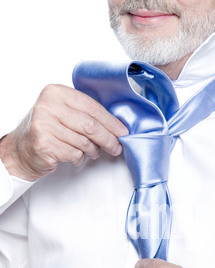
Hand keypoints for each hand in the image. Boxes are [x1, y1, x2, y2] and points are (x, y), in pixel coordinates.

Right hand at [0, 84, 127, 179]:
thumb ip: (84, 113)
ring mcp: (44, 125)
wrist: (22, 149)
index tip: (122, 131)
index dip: (110, 121)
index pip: (91, 106)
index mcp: (56, 92)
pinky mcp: (44, 144)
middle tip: (116, 147)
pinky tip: (75, 156)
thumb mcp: (63, 113)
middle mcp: (48, 106)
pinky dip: (79, 158)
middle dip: (108, 139)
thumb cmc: (48, 131)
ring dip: (93, 150)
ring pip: (84, 141)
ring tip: (93, 152)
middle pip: (90, 125)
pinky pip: (74, 153)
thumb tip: (116, 126)